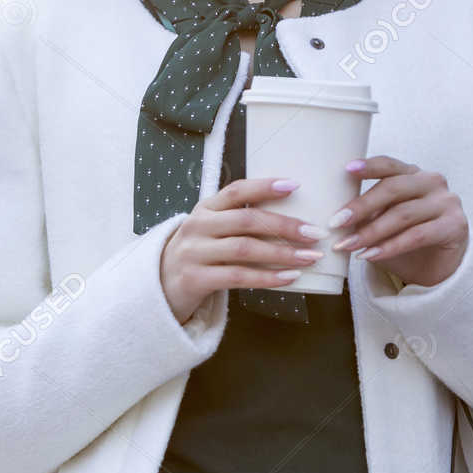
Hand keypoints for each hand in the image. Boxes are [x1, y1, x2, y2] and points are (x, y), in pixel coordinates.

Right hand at [159, 175, 327, 324]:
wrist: (158, 287)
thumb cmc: (198, 255)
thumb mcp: (210, 230)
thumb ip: (237, 221)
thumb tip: (291, 218)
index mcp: (205, 208)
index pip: (236, 191)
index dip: (264, 186)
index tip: (295, 185)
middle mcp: (197, 226)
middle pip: (246, 221)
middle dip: (285, 226)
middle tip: (314, 233)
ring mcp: (194, 253)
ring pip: (245, 249)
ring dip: (282, 254)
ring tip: (310, 257)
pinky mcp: (195, 279)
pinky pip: (238, 277)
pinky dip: (267, 278)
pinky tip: (290, 278)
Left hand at [329, 155, 468, 287]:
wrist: (439, 266)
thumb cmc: (406, 239)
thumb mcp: (384, 220)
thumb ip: (368, 212)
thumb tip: (336, 215)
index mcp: (413, 174)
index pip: (390, 165)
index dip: (369, 166)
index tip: (347, 170)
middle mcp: (432, 182)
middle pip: (393, 189)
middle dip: (362, 206)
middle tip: (336, 222)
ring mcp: (447, 202)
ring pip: (403, 214)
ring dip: (371, 232)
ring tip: (348, 245)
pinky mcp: (455, 226)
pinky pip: (417, 235)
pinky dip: (390, 246)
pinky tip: (370, 255)